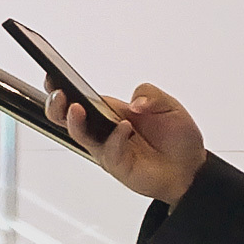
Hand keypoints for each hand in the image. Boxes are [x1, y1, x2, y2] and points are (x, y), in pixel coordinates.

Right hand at [45, 80, 206, 204]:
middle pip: (67, 117)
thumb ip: (151, 95)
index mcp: (110, 110)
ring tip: (78, 108)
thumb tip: (136, 102)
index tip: (53, 75)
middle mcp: (104, 129)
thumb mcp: (169, 105)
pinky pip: (109, 151)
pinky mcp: (117, 164)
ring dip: (75, 121)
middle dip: (57, 105)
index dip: (61, 87)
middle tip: (60, 94)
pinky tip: (125, 128)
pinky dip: (115, 138)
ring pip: (80, 135)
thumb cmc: (176, 137)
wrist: (191, 167)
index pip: (79, 97)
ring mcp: (107, 147)